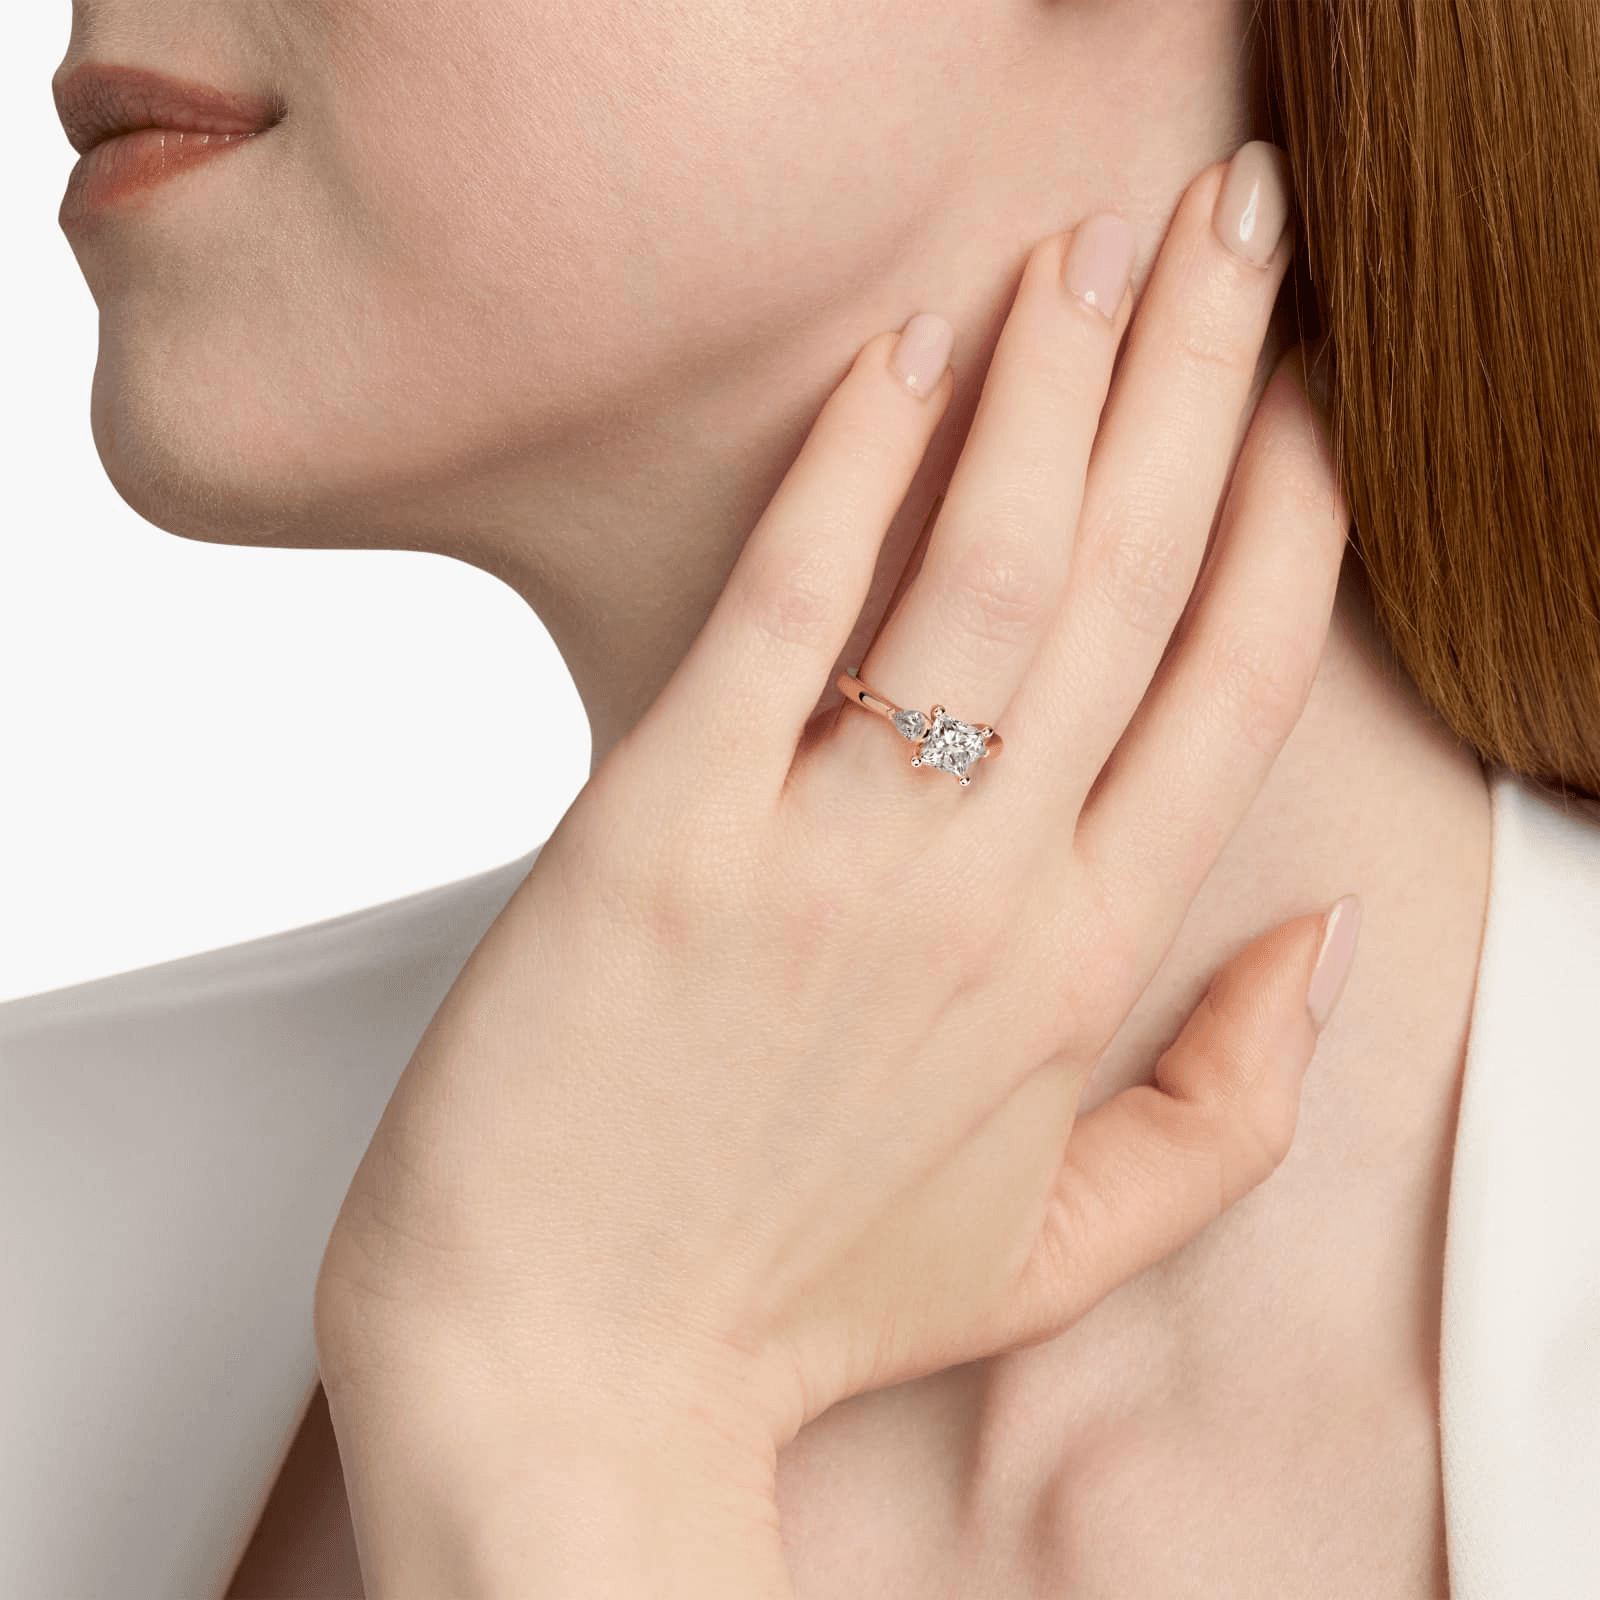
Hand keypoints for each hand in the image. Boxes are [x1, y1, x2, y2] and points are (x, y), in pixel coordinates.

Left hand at [315, 146, 1351, 1580]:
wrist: (566, 1364)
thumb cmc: (789, 1299)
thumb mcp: (1051, 1243)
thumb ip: (1225, 1106)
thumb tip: (1322, 945)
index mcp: (1084, 973)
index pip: (1231, 689)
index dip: (1284, 516)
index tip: (1299, 392)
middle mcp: (984, 894)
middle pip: (1132, 581)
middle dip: (1199, 378)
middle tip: (1225, 227)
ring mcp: (830, 856)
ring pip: (990, 567)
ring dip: (1053, 383)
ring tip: (1090, 250)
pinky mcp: (665, 827)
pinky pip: (788, 600)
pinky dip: (854, 460)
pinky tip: (907, 353)